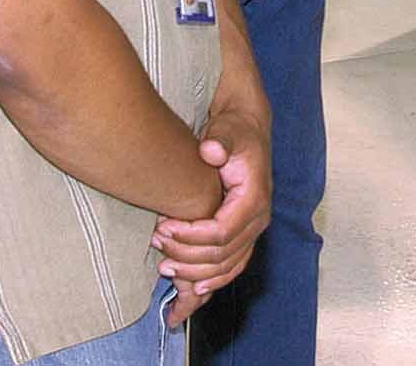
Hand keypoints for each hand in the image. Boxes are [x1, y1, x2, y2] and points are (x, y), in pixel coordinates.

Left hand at [153, 109, 271, 326]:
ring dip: (195, 273)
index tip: (163, 227)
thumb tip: (211, 151)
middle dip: (186, 255)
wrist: (247, 130)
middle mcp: (258, 219)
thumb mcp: (226, 131)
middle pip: (222, 254)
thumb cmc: (233, 131)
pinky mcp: (246, 233)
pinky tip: (192, 286)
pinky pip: (233, 266)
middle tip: (157, 243)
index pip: (221, 233)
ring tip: (165, 266)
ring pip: (227, 266)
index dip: (190, 237)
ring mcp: (254, 229)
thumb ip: (219, 141)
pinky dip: (213, 279)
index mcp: (254, 198)